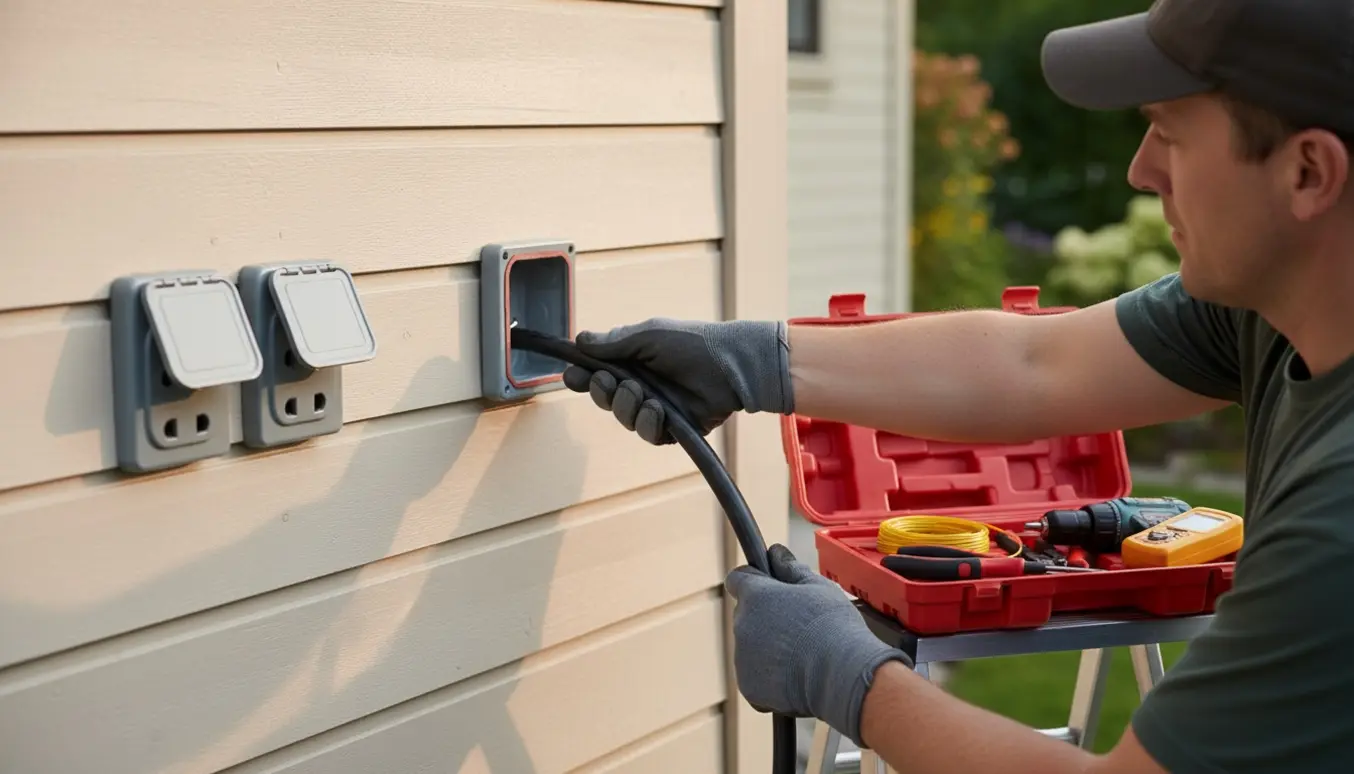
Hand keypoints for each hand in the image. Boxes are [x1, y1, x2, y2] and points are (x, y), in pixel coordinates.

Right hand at [561, 318, 793, 443]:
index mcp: (632, 362)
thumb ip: (614, 342)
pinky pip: (648, 434)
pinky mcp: (672, 428)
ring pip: (624, 419)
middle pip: (604, 399)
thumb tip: (579, 339)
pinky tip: (658, 410)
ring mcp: (656, 408)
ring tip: (644, 395)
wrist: (730, 365)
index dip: (581, 377)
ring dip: (627, 408)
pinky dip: (649, 423)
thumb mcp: (648, 335)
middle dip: (603, 392)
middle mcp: (641, 386)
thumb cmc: (691, 343)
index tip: (572, 375)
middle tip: (611, 382)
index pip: (596, 373)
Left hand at [724, 544, 911, 747]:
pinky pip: (755, 675)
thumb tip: (775, 553)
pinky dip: (770, 675)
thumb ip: (791, 568)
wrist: (841, 674)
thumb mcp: (818, 587)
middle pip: (746, 614)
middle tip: (796, 625)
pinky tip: (796, 675)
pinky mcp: (748, 686)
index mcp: (756, 596)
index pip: (737, 579)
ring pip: (750, 646)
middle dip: (764, 616)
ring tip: (801, 654)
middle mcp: (742, 625)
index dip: (753, 580)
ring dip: (767, 646)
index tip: (768, 586)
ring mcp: (743, 658)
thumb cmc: (833, 627)